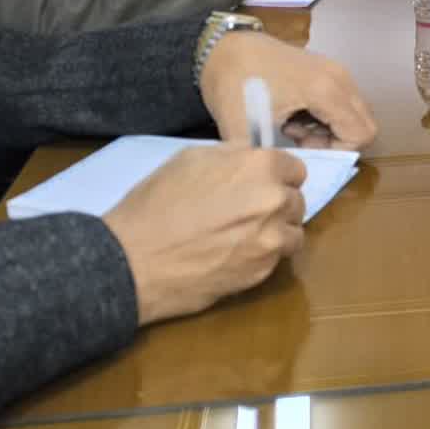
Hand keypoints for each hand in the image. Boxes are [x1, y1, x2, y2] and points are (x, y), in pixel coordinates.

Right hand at [103, 145, 305, 325]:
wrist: (134, 261)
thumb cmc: (156, 204)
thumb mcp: (191, 159)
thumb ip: (233, 156)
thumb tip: (251, 158)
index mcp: (260, 166)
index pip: (295, 169)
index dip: (276, 176)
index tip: (260, 185)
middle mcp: (274, 200)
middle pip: (296, 200)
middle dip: (276, 204)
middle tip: (246, 212)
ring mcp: (272, 239)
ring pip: (293, 232)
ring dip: (275, 232)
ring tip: (243, 236)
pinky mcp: (263, 272)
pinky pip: (276, 259)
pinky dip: (262, 257)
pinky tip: (233, 255)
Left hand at [200, 31, 378, 148]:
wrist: (221, 48)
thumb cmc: (234, 85)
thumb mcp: (244, 131)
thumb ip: (268, 161)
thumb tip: (282, 185)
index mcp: (325, 90)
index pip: (361, 135)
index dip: (338, 152)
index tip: (304, 151)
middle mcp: (340, 77)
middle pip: (364, 124)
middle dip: (337, 142)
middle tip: (301, 142)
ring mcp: (336, 70)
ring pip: (354, 114)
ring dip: (330, 130)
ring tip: (293, 128)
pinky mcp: (327, 68)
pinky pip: (343, 102)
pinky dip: (326, 117)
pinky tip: (294, 115)